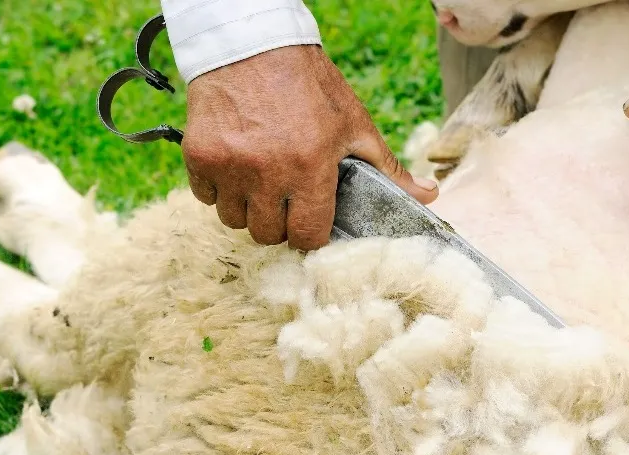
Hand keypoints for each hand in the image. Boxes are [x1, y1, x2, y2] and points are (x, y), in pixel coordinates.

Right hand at [181, 45, 439, 250]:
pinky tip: (237, 168)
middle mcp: (266, 172)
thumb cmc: (312, 86)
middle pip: (267, 234)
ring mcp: (228, 165)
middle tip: (286, 200)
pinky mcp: (198, 155)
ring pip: (234, 221)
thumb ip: (389, 169)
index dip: (311, 233)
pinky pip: (205, 198)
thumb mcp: (356, 124)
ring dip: (248, 210)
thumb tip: (429, 196)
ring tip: (261, 183)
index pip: (306, 236)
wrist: (253, 44)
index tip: (311, 221)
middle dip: (279, 224)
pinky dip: (219, 190)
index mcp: (310, 167)